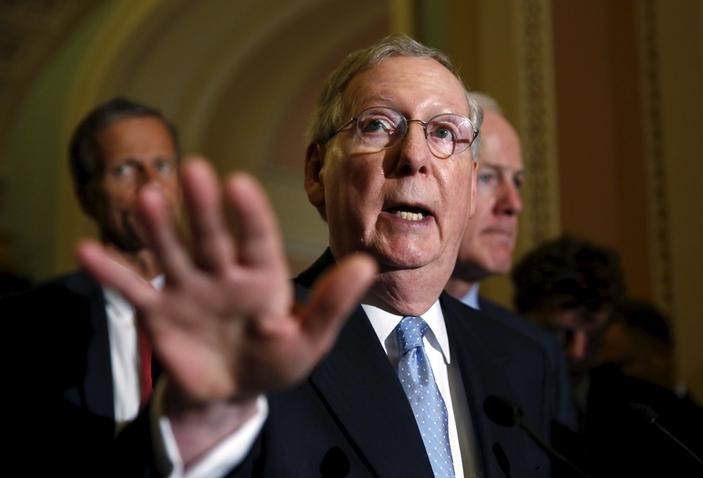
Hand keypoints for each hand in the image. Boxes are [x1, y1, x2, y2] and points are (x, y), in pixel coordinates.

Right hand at [77, 157, 375, 402]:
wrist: (231, 393)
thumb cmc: (276, 361)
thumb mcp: (308, 340)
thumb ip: (331, 305)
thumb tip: (366, 265)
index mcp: (263, 277)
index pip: (257, 241)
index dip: (250, 216)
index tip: (239, 184)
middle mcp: (223, 274)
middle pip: (212, 238)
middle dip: (203, 208)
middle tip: (195, 169)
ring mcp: (189, 290)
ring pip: (172, 254)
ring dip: (158, 229)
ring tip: (146, 198)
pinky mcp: (158, 312)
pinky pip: (132, 290)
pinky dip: (111, 273)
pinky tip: (86, 251)